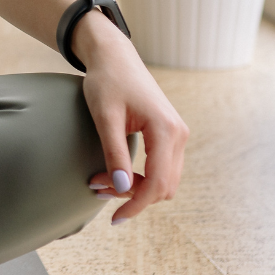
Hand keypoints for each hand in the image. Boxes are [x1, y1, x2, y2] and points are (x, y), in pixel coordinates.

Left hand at [74, 11, 188, 223]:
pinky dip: (141, 176)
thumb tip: (122, 189)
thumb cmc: (106, 81)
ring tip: (100, 181)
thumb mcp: (105, 117)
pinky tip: (115, 173)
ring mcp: (176, 134)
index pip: (157, 183)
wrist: (114, 56)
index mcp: (166, 130)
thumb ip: (115, 153)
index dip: (136, 205)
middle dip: (131, 195)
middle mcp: (178, 134)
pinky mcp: (169, 134)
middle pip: (163, 186)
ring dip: (136, 187)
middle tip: (95, 187)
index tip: (115, 219)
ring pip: (164, 180)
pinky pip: (162, 167)